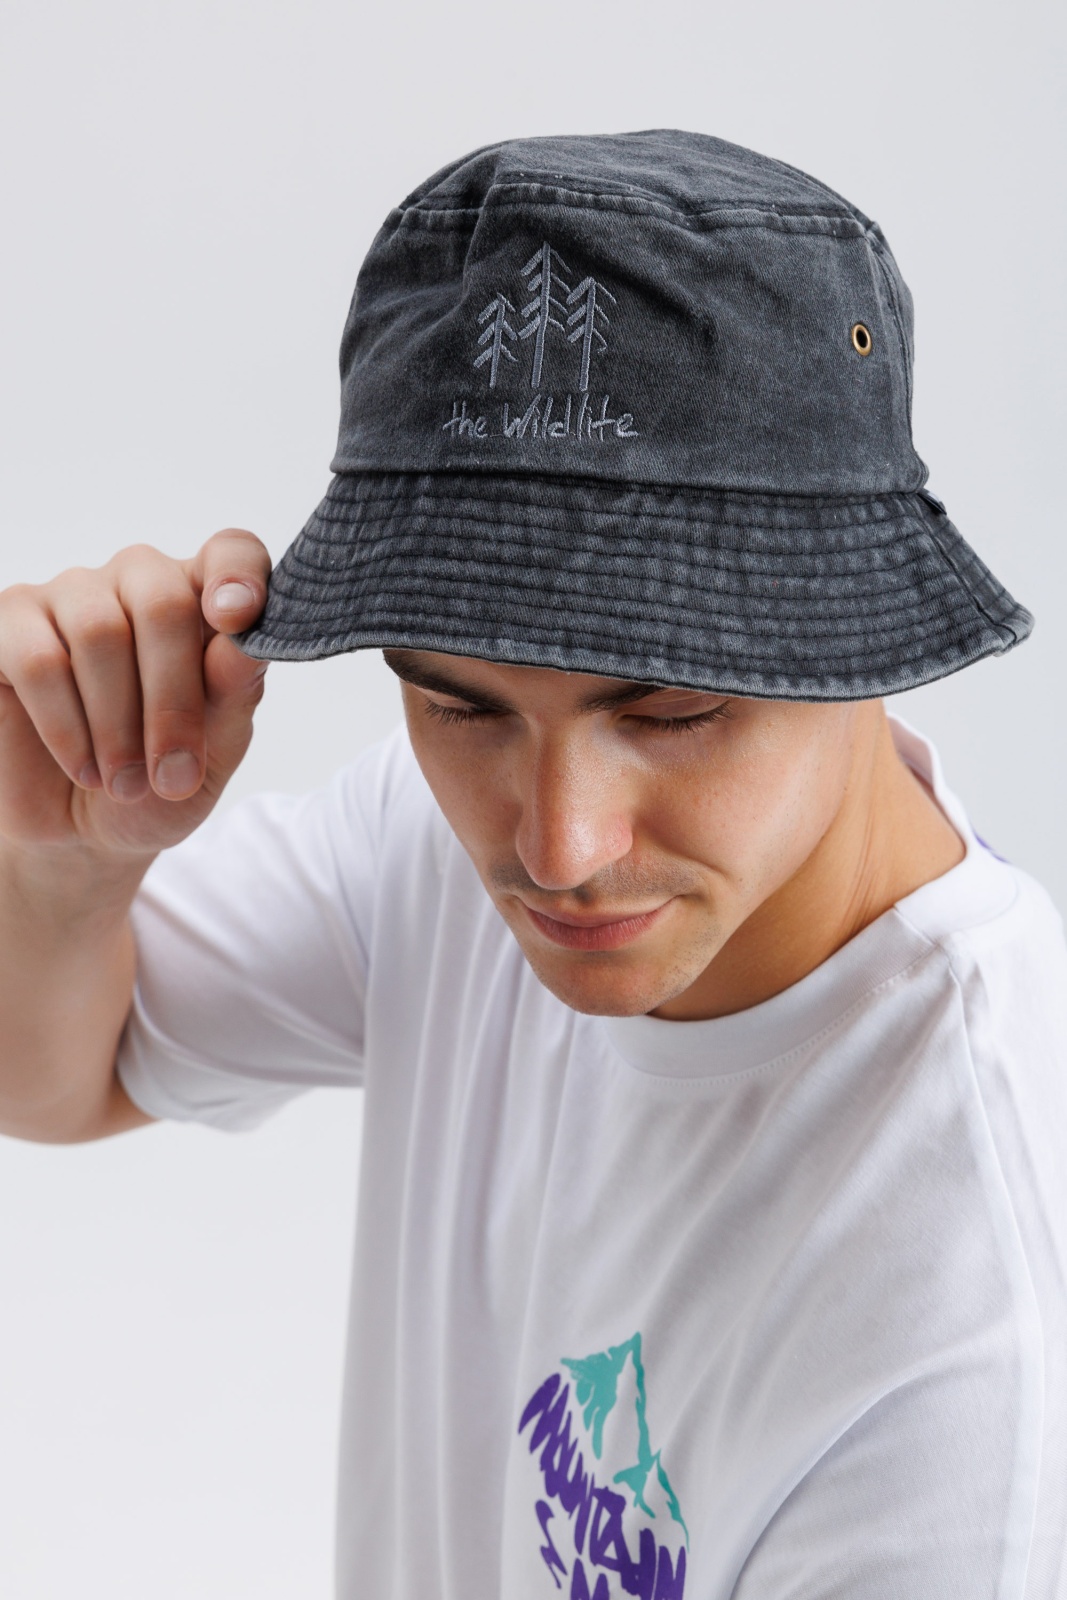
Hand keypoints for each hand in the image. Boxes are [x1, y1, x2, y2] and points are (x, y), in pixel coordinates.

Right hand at [0, 530, 271, 857]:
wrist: (81, 834)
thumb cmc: (157, 784)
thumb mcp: (213, 755)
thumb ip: (234, 694)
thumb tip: (245, 645)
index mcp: (202, 604)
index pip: (230, 553)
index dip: (238, 575)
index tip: (235, 619)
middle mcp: (136, 584)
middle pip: (162, 601)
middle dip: (173, 699)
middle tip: (174, 775)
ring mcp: (69, 597)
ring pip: (99, 632)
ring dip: (117, 724)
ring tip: (126, 783)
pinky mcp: (7, 625)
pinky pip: (37, 659)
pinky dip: (65, 726)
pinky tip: (84, 767)